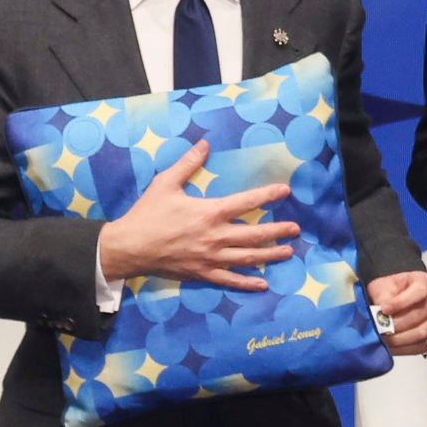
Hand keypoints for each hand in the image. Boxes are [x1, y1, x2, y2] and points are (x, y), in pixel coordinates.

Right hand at [96, 145, 295, 292]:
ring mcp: (210, 258)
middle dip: (278, 231)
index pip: (247, 202)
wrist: (130, 247)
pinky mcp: (202, 273)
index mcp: (210, 212)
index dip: (268, 195)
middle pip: (255, 234)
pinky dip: (247, 282)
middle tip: (296, 229)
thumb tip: (205, 144)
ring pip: (248, 258)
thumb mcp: (166, 183)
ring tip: (288, 251)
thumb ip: (188, 164)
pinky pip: (230, 280)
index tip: (285, 191)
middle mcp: (215, 237)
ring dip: (270, 255)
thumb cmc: (147, 214)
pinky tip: (262, 282)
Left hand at [368, 269, 426, 359]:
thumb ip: (382, 299)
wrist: (395, 297)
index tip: (384, 310)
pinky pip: (423, 346)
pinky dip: (406, 349)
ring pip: (422, 333)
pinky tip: (394, 347)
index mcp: (424, 281)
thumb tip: (379, 316)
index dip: (401, 303)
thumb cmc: (391, 290)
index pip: (419, 292)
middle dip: (397, 326)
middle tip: (381, 330)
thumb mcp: (382, 287)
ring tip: (385, 340)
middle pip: (420, 315)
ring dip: (401, 340)